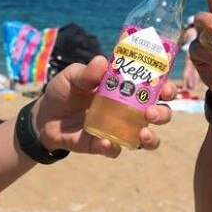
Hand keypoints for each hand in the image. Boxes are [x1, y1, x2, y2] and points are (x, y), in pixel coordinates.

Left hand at [33, 56, 175, 157]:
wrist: (44, 116)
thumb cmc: (65, 91)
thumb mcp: (73, 76)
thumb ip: (87, 72)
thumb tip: (101, 62)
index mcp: (127, 88)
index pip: (155, 88)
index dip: (167, 88)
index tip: (167, 89)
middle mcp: (129, 110)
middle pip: (159, 114)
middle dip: (162, 114)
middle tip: (150, 112)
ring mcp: (119, 130)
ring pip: (147, 138)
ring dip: (151, 138)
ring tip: (143, 134)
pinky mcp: (104, 145)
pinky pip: (116, 150)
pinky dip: (114, 148)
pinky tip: (107, 142)